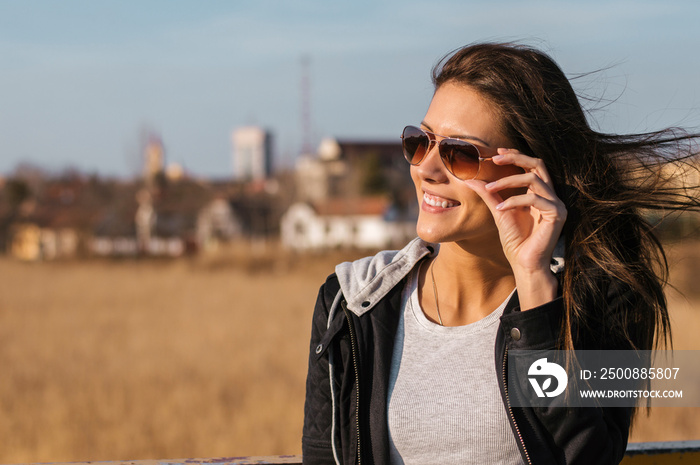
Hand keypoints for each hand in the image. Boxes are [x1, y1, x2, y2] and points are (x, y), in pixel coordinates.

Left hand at [464, 148, 566, 308]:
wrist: (524, 263)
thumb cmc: (515, 240)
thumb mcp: (499, 211)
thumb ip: (489, 194)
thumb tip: (471, 179)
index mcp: (540, 193)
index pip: (532, 166)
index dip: (516, 156)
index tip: (496, 153)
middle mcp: (551, 196)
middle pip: (538, 164)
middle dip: (516, 158)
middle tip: (495, 158)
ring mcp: (556, 204)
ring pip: (534, 179)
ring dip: (508, 181)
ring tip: (490, 188)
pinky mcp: (557, 214)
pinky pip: (534, 199)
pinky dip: (514, 201)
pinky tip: (500, 208)